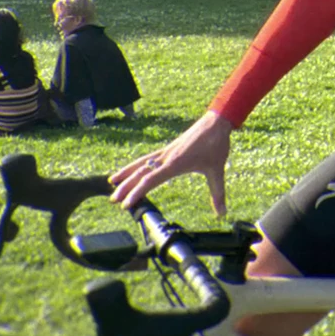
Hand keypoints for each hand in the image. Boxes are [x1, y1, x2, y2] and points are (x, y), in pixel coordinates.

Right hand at [109, 110, 232, 215]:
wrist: (216, 122)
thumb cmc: (216, 145)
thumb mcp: (217, 171)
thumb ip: (217, 193)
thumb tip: (222, 213)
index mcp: (175, 164)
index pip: (150, 180)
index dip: (136, 193)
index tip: (126, 204)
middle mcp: (166, 157)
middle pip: (140, 173)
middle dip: (125, 187)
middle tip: (112, 200)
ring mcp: (166, 152)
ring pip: (141, 163)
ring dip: (126, 173)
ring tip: (112, 182)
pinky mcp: (168, 149)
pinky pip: (147, 158)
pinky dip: (136, 165)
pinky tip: (131, 170)